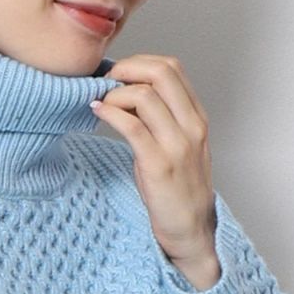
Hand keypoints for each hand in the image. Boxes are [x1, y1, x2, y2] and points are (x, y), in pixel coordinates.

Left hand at [90, 54, 219, 282]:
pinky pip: (132, 126)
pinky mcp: (158, 165)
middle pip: (161, 73)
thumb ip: (158, 119)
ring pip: (144, 96)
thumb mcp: (175, 147)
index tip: (119, 73)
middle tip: (106, 81)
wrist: (191, 230)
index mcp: (196, 117)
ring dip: (115, 93)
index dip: (141, 62)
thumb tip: (126, 95)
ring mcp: (177, 145)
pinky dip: (110, 113)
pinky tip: (97, 112)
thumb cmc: (177, 191)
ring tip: (100, 102)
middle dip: (127, 68)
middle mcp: (191, 126)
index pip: (173, 69)